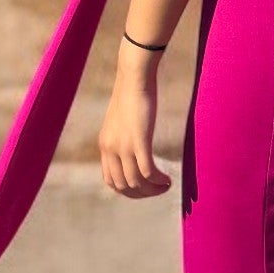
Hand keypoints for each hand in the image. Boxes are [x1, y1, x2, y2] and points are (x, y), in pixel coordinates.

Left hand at [98, 39, 172, 197]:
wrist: (134, 78)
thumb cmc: (132, 96)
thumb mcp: (121, 122)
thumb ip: (123, 138)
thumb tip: (135, 150)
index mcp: (105, 146)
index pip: (111, 181)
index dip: (129, 191)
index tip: (145, 188)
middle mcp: (110, 149)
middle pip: (123, 186)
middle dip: (143, 194)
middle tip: (159, 189)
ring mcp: (123, 146)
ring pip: (136, 182)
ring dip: (153, 189)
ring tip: (167, 184)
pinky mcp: (139, 140)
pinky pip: (147, 171)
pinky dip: (158, 180)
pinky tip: (168, 179)